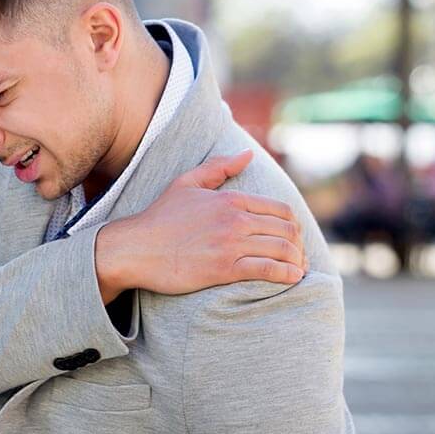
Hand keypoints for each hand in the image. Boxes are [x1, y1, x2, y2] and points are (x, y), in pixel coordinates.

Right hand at [94, 150, 306, 300]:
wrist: (135, 248)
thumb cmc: (159, 218)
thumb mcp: (186, 183)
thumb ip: (218, 168)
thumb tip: (247, 155)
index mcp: (230, 199)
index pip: (280, 210)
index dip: (294, 225)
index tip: (293, 237)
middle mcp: (234, 220)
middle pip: (286, 231)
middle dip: (299, 245)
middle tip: (298, 256)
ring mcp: (230, 244)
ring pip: (282, 250)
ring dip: (296, 261)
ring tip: (297, 269)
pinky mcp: (224, 269)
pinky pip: (267, 270)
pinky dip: (286, 275)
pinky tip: (292, 278)